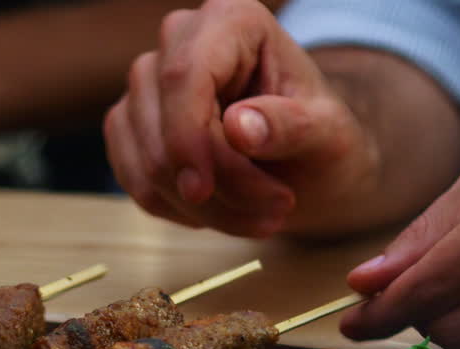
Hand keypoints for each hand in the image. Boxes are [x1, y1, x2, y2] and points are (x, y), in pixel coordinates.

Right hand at [104, 0, 376, 236]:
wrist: (307, 160)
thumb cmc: (320, 137)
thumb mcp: (329, 134)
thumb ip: (290, 126)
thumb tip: (238, 127)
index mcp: (231, 20)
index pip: (184, 77)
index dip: (187, 138)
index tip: (202, 191)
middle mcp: (179, 41)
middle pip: (162, 126)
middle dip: (213, 185)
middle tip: (275, 213)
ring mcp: (148, 84)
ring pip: (147, 162)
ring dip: (202, 209)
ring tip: (259, 218)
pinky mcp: (131, 125)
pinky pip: (136, 181)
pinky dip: (179, 211)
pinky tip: (222, 212)